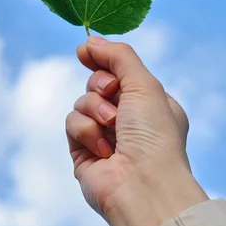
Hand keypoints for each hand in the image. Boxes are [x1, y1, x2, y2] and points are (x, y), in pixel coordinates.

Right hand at [66, 36, 208, 225]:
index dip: (102, 60)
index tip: (85, 50)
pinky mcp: (84, 152)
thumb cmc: (154, 134)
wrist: (143, 184)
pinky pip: (71, 123)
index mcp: (149, 104)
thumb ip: (118, 57)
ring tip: (113, 128)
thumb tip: (89, 41)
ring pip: (81, 102)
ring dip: (95, 109)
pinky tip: (103, 150)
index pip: (119, 72)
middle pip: (96, 84)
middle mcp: (127, 120)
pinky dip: (86, 131)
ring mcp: (104, 136)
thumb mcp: (144, 84)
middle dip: (100, 85)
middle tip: (113, 94)